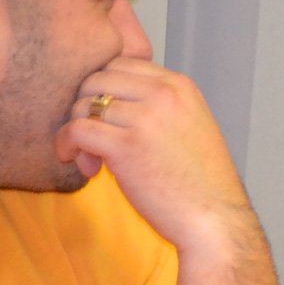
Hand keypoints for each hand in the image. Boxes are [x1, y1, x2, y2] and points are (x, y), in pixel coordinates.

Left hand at [55, 58, 253, 258]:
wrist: (216, 219)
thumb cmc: (202, 182)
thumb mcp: (191, 125)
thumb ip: (160, 105)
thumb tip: (112, 100)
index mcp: (181, 86)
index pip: (120, 65)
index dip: (105, 90)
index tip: (109, 120)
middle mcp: (163, 95)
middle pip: (96, 79)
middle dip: (86, 107)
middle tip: (94, 140)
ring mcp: (145, 118)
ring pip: (83, 104)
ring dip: (77, 130)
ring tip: (92, 159)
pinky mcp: (126, 146)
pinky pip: (76, 130)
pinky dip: (67, 145)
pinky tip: (81, 164)